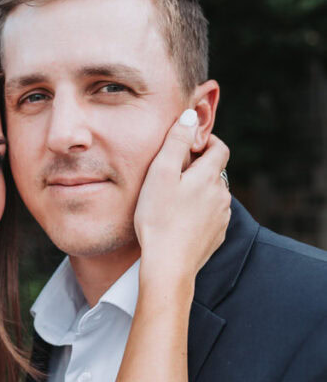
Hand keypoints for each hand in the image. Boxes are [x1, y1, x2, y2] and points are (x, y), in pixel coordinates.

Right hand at [134, 112, 230, 283]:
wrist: (168, 265)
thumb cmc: (159, 219)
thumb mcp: (161, 173)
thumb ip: (177, 141)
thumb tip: (190, 116)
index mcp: (210, 176)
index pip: (219, 148)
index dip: (206, 142)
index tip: (188, 146)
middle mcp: (222, 195)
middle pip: (216, 172)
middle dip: (198, 168)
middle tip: (172, 174)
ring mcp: (221, 217)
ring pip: (213, 195)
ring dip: (198, 192)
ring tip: (172, 200)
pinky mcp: (216, 236)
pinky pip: (211, 216)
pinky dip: (198, 213)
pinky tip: (179, 221)